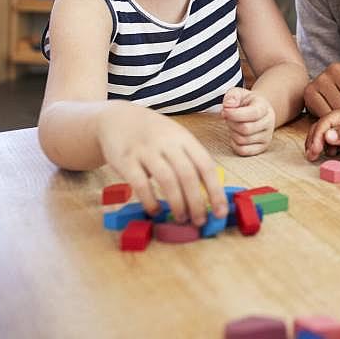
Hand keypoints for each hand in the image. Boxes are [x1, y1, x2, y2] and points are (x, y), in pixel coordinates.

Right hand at [97, 106, 226, 225]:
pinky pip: (140, 184)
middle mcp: (168, 143)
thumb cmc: (154, 134)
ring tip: (182, 218)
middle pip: (188, 175)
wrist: (118, 119)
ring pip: (167, 180)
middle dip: (197, 202)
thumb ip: (190, 160)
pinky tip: (155, 211)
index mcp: (185, 138)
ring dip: (177, 203)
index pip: (206, 166)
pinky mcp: (126, 160)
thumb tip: (208, 195)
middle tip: (200, 221)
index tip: (221, 211)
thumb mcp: (176, 139)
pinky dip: (150, 201)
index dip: (215, 191)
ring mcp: (146, 150)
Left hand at [222, 87, 275, 155]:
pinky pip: (243, 151)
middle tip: (229, 118)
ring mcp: (267, 136)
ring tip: (234, 125)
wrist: (258, 111)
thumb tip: (228, 106)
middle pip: (245, 129)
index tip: (225, 110)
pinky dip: (235, 144)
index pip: (252, 114)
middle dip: (232, 123)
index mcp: (264, 107)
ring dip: (233, 133)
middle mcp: (269, 122)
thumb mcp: (238, 93)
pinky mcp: (262, 147)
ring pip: (243, 141)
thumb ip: (232, 96)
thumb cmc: (246, 103)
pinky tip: (236, 135)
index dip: (235, 114)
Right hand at [303, 105, 339, 160]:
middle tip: (311, 155)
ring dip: (319, 145)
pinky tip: (330, 155)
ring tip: (316, 156)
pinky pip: (335, 145)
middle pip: (322, 128)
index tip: (315, 148)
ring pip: (326, 137)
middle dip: (314, 140)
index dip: (317, 134)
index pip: (326, 120)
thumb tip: (327, 136)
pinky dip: (328, 150)